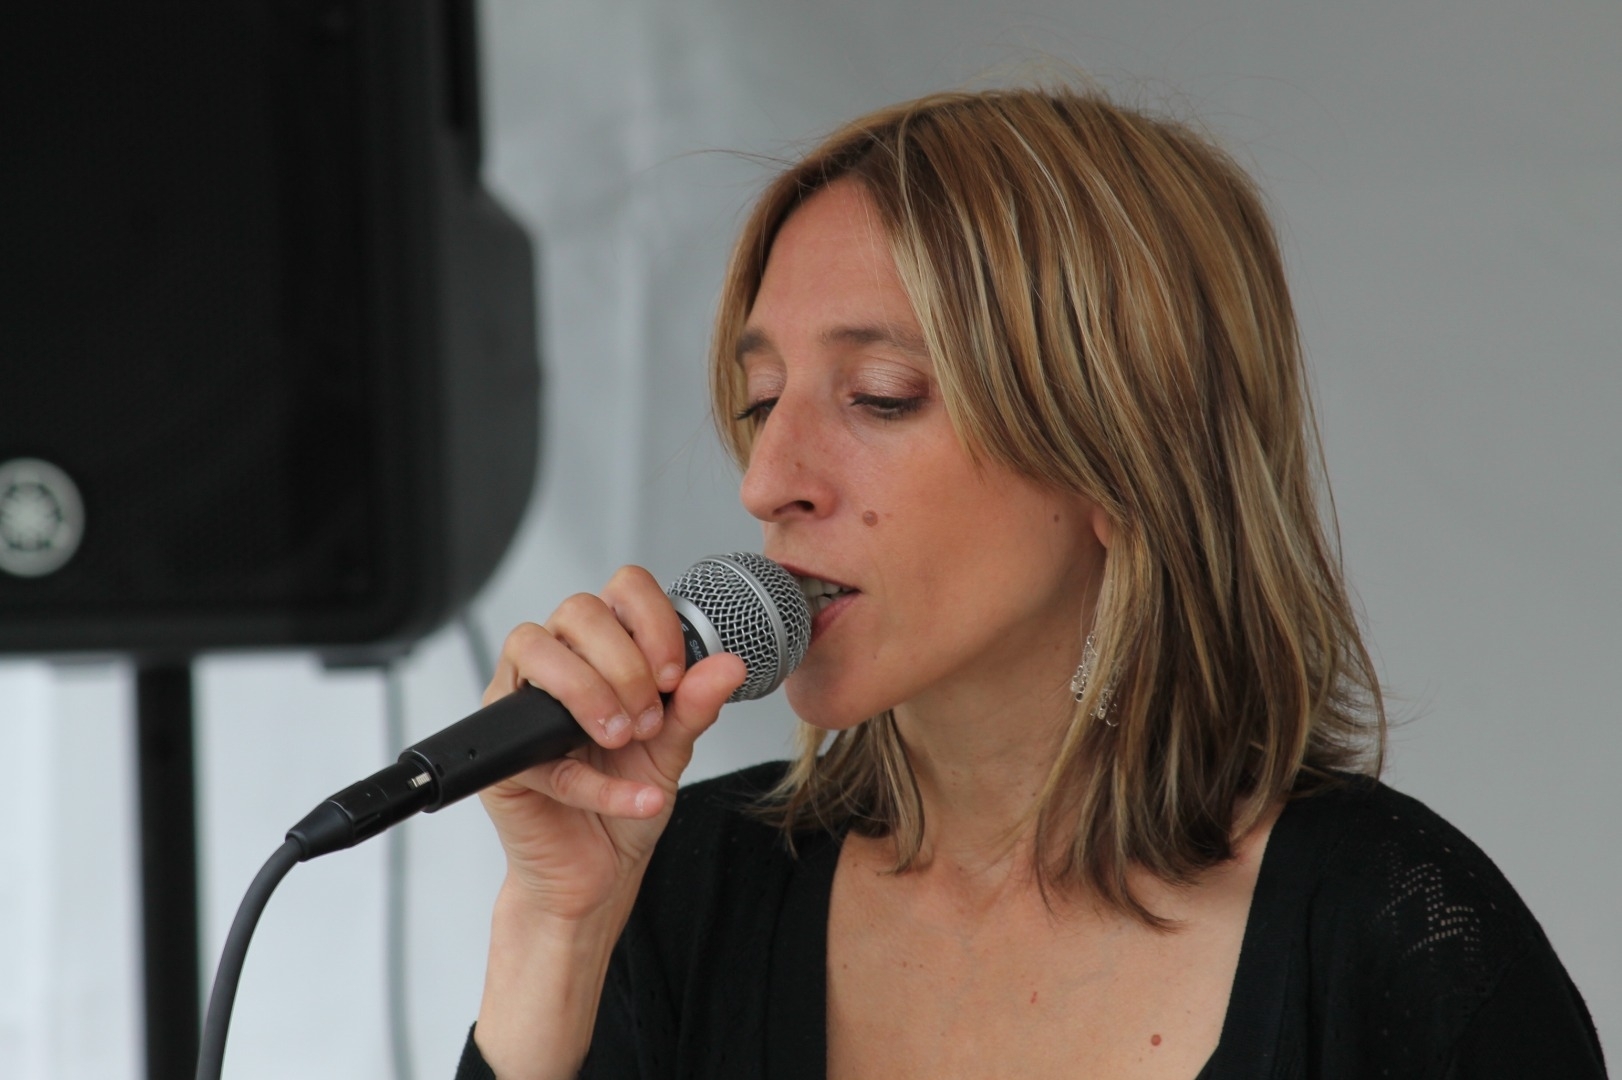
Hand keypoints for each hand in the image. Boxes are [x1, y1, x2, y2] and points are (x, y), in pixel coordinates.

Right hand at [475, 565, 746, 926]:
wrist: (600, 872)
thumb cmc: (628, 794)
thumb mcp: (674, 747)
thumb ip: (695, 704)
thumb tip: (728, 665)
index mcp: (602, 649)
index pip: (621, 590)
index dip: (652, 621)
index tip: (675, 674)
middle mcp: (556, 664)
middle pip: (576, 610)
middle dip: (624, 664)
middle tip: (649, 719)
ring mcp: (519, 705)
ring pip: (533, 648)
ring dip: (590, 693)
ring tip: (626, 740)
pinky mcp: (501, 756)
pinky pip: (536, 748)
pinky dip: (599, 782)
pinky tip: (637, 799)